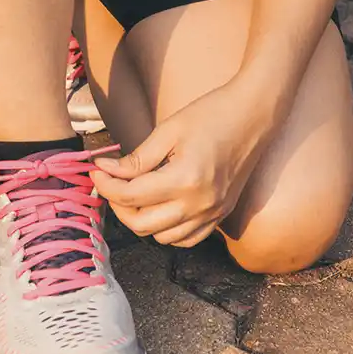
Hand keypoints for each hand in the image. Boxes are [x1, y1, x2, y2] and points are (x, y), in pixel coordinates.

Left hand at [91, 80, 278, 246]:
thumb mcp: (168, 130)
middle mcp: (200, 204)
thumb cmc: (212, 114)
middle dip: (118, 205)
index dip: (106, 184)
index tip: (97, 171)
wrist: (255, 115)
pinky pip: (186, 239)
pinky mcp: (221, 215)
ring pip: (162, 238)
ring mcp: (213, 213)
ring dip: (141, 220)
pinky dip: (167, 230)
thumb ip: (136, 158)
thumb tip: (106, 170)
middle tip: (111, 183)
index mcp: (185, 179)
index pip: (131, 196)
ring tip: (134, 195)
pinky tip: (160, 208)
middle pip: (142, 224)